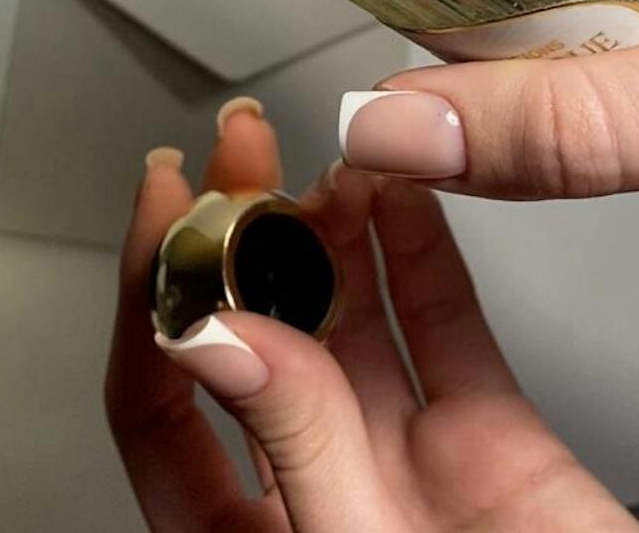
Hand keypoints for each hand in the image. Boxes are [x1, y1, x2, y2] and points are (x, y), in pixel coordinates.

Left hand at [105, 103, 638, 530]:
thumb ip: (292, 443)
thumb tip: (207, 330)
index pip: (162, 397)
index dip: (153, 289)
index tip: (165, 201)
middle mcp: (312, 489)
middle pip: (248, 336)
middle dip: (236, 232)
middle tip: (237, 149)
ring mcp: (398, 460)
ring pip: (347, 317)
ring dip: (331, 228)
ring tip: (323, 158)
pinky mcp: (485, 442)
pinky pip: (445, 328)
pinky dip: (424, 254)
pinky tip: (401, 198)